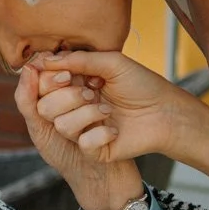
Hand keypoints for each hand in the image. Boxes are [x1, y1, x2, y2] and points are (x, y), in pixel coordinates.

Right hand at [31, 50, 197, 163]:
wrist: (165, 112)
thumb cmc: (142, 85)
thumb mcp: (112, 62)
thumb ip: (79, 59)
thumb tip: (46, 60)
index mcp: (74, 85)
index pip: (43, 85)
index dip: (48, 80)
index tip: (67, 75)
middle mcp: (73, 108)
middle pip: (45, 107)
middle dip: (67, 97)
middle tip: (91, 92)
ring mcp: (82, 129)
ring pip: (61, 126)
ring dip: (87, 114)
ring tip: (108, 110)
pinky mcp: (94, 149)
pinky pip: (83, 143)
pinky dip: (100, 134)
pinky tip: (115, 130)